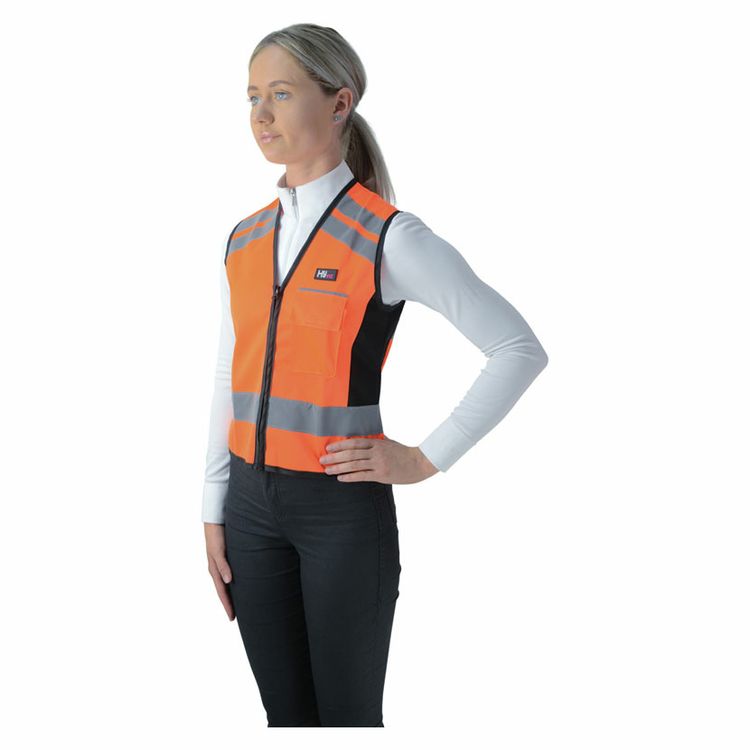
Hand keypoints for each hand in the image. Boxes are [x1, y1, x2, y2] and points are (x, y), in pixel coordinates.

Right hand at [204, 522, 234, 620]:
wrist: (216, 519)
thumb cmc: (216, 535)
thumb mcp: (218, 551)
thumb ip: (223, 565)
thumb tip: (228, 581)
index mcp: (215, 570)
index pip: (222, 592)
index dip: (227, 605)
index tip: (232, 618)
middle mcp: (218, 568)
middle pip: (224, 590)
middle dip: (229, 603)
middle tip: (236, 617)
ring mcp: (222, 563)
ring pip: (227, 583)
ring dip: (232, 593)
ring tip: (240, 604)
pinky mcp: (227, 556)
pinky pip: (231, 573)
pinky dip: (234, 582)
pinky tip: (240, 584)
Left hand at [318, 435, 438, 483]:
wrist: (419, 463)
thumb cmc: (404, 453)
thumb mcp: (389, 443)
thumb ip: (376, 441)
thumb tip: (363, 439)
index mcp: (377, 443)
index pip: (354, 443)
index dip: (340, 445)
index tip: (329, 448)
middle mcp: (376, 452)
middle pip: (351, 454)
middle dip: (335, 457)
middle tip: (322, 460)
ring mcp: (379, 464)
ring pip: (354, 465)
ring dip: (339, 467)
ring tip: (327, 470)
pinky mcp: (381, 475)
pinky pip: (362, 476)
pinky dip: (350, 477)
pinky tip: (340, 478)